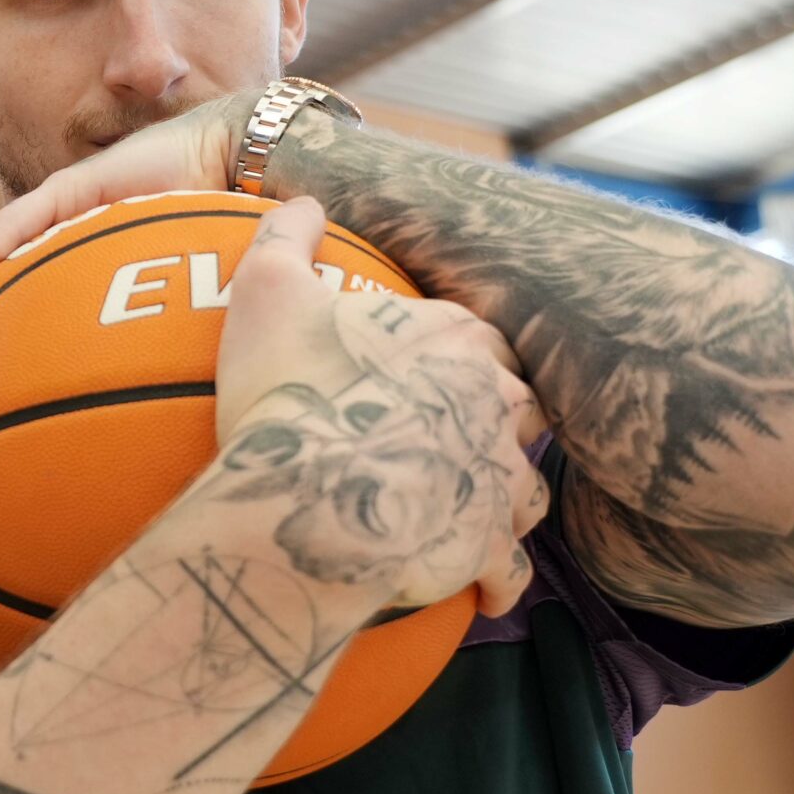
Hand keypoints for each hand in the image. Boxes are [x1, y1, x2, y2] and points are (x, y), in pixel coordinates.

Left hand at [0, 96, 247, 417]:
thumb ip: (157, 352)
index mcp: (74, 283)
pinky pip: (12, 230)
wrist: (243, 167)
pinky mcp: (67, 190)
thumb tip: (150, 425)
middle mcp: (54, 252)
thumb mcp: (179, 312)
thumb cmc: (220, 240)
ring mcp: (57, 219)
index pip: (8, 330)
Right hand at [200, 197, 549, 617]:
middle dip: (495, 419)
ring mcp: (497, 476)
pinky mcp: (487, 545)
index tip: (426, 370)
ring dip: (504, 495)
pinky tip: (482, 590)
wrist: (300, 497)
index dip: (457, 353)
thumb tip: (304, 203)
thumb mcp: (267, 290)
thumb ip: (286, 237)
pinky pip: (511, 568)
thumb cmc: (285, 391)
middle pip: (518, 405)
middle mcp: (495, 400)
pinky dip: (500, 578)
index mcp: (455, 337)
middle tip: (452, 437)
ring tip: (473, 509)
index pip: (480, 336)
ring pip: (526, 483)